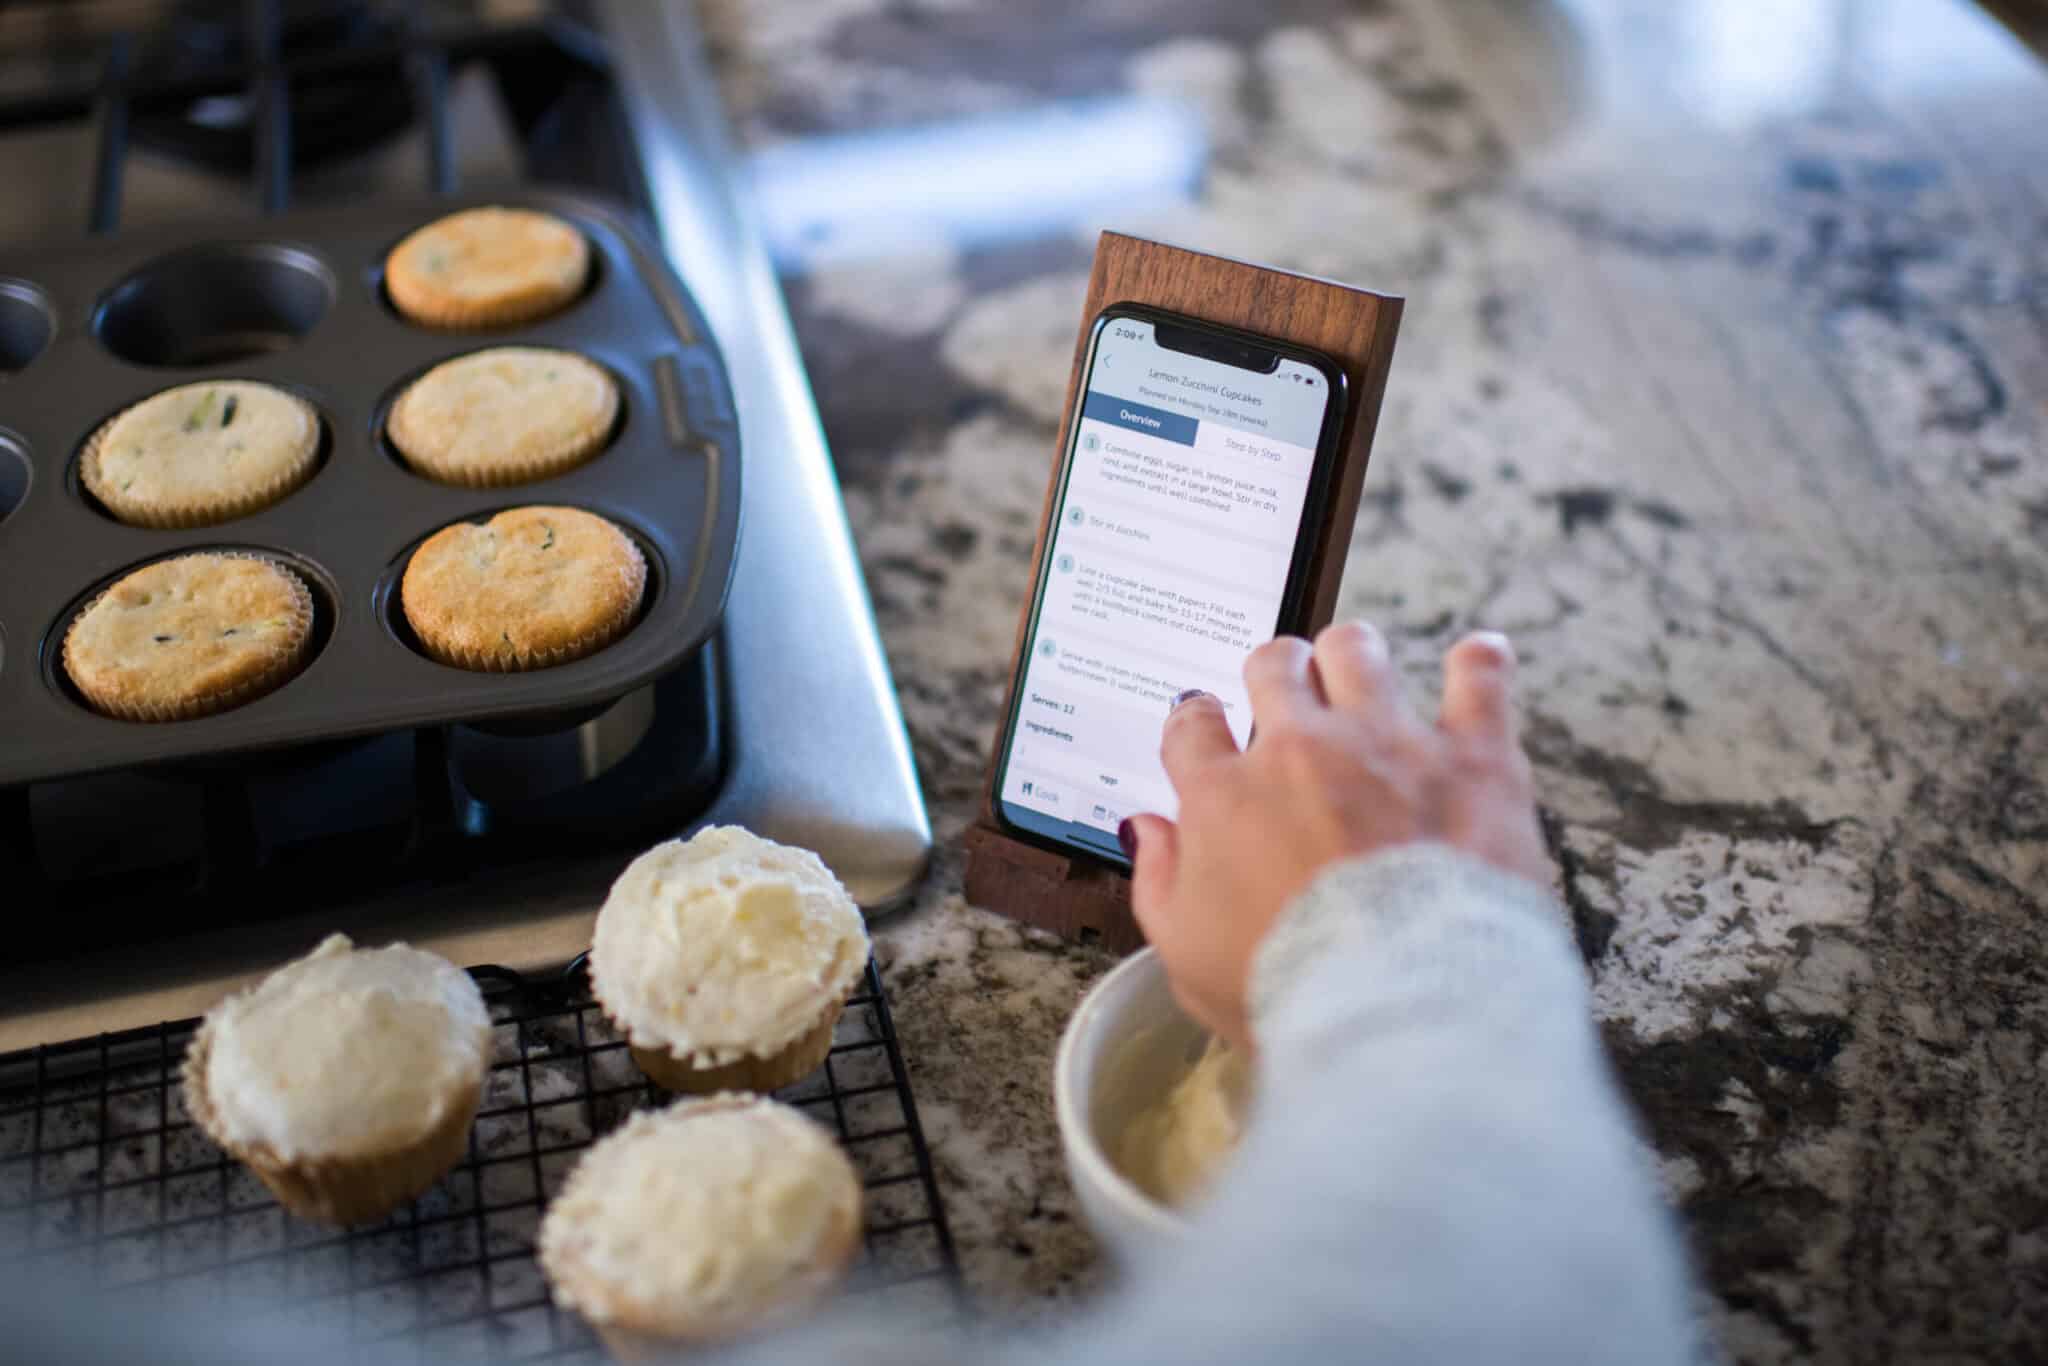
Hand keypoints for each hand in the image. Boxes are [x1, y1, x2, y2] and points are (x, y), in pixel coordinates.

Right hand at [1122, 622, 1550, 1049]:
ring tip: (1360, 667)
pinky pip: (1479, 678)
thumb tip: (1148, 831)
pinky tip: (1478, 658)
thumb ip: (1158, 882)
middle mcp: (1301, 750)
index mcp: (1226, 797)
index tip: (1206, 729)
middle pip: (1273, 666)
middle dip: (1275, 671)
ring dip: (1352, 654)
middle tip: (1286, 691)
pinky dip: (1479, 665)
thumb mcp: (1186, 956)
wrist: (1401, 1006)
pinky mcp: (1472, 757)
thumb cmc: (1288, 990)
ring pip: (1357, 650)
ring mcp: (1388, 743)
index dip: (1196, 721)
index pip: (1192, 725)